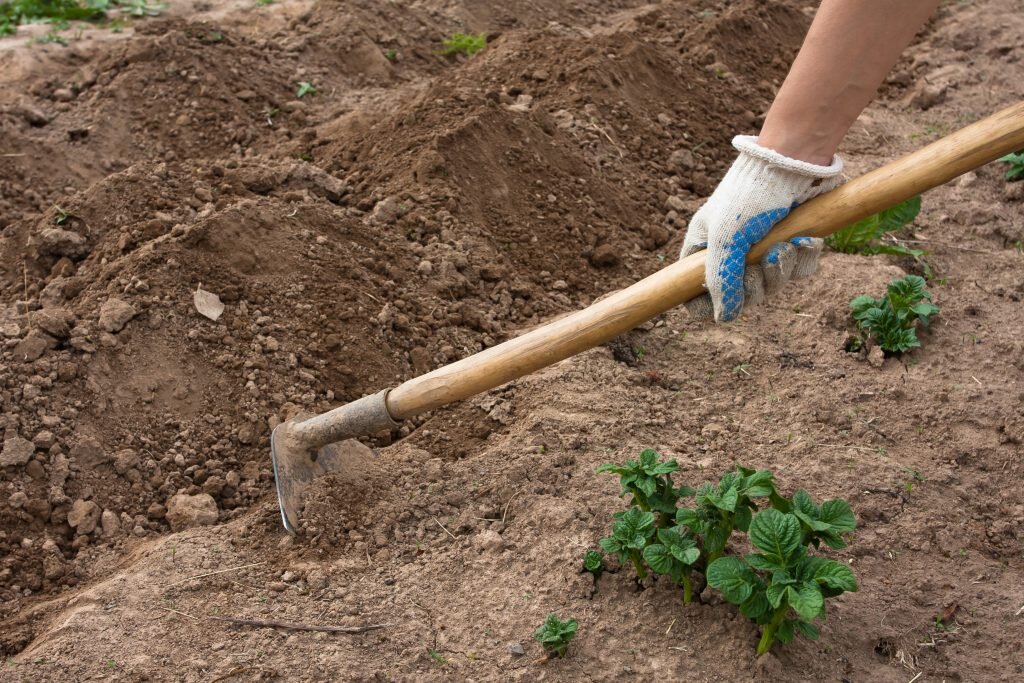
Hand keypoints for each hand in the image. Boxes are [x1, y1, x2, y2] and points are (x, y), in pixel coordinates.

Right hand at [680, 136, 843, 321]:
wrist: (793, 161)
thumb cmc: (750, 195)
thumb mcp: (726, 239)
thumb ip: (721, 280)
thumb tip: (722, 317)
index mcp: (704, 249)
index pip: (695, 292)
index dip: (707, 302)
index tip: (723, 299)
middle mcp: (732, 252)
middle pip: (739, 295)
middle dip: (755, 285)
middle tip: (762, 263)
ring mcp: (763, 250)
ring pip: (771, 285)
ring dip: (781, 270)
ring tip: (786, 246)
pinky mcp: (792, 243)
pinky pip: (798, 271)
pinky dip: (804, 259)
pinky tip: (805, 240)